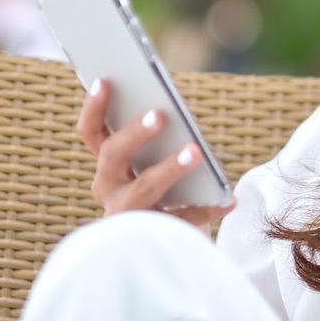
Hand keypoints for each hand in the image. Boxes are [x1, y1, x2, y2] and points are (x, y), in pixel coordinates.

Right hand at [76, 78, 236, 229]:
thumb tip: (175, 107)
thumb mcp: (158, 157)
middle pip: (112, 155)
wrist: (174, 240)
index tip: (105, 81)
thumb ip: (160, 133)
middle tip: (160, 115)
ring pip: (143, 188)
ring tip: (195, 151)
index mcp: (108, 162)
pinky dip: (207, 209)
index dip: (94, 106)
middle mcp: (109, 187)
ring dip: (169, 168)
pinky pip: (182, 219)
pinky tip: (228, 200)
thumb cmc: (167, 185)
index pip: (91, 131)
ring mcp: (128, 215)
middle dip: (134, 133)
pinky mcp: (155, 235)